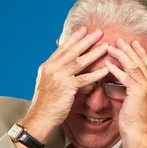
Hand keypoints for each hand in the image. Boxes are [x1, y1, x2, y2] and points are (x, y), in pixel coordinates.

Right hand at [22, 26, 109, 140]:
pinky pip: (85, 79)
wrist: (40, 116)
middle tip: (98, 32)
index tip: (83, 30)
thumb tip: (81, 80)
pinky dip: (96, 74)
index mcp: (48, 66)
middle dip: (86, 40)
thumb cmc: (47, 104)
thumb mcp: (52, 86)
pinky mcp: (67, 87)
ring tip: (106, 46)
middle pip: (72, 51)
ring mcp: (59, 76)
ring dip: (94, 53)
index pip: (63, 49)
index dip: (74, 39)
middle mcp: (52, 68)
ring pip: (80, 61)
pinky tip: (106, 70)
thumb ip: (65, 79)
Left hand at [105, 39, 146, 139]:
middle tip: (120, 40)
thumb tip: (125, 82)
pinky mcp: (139, 93)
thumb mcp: (136, 103)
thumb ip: (133, 90)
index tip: (133, 44)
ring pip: (134, 67)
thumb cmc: (134, 122)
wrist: (137, 134)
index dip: (140, 54)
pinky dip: (116, 70)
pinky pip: (126, 77)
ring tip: (111, 47)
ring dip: (122, 56)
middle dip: (130, 50)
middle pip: (141, 64)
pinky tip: (108, 64)